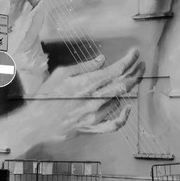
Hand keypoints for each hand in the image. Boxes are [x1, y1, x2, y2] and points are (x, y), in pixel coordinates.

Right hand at [4, 48, 144, 153]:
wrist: (38, 122)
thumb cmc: (46, 96)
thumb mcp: (60, 74)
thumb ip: (83, 67)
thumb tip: (101, 59)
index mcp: (86, 83)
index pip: (115, 70)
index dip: (128, 60)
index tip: (135, 53)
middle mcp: (94, 99)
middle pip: (123, 84)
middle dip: (135, 71)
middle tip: (141, 64)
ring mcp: (96, 115)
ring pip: (121, 100)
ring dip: (130, 88)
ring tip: (134, 78)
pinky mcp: (94, 127)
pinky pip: (115, 124)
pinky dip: (124, 116)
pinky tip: (128, 108)